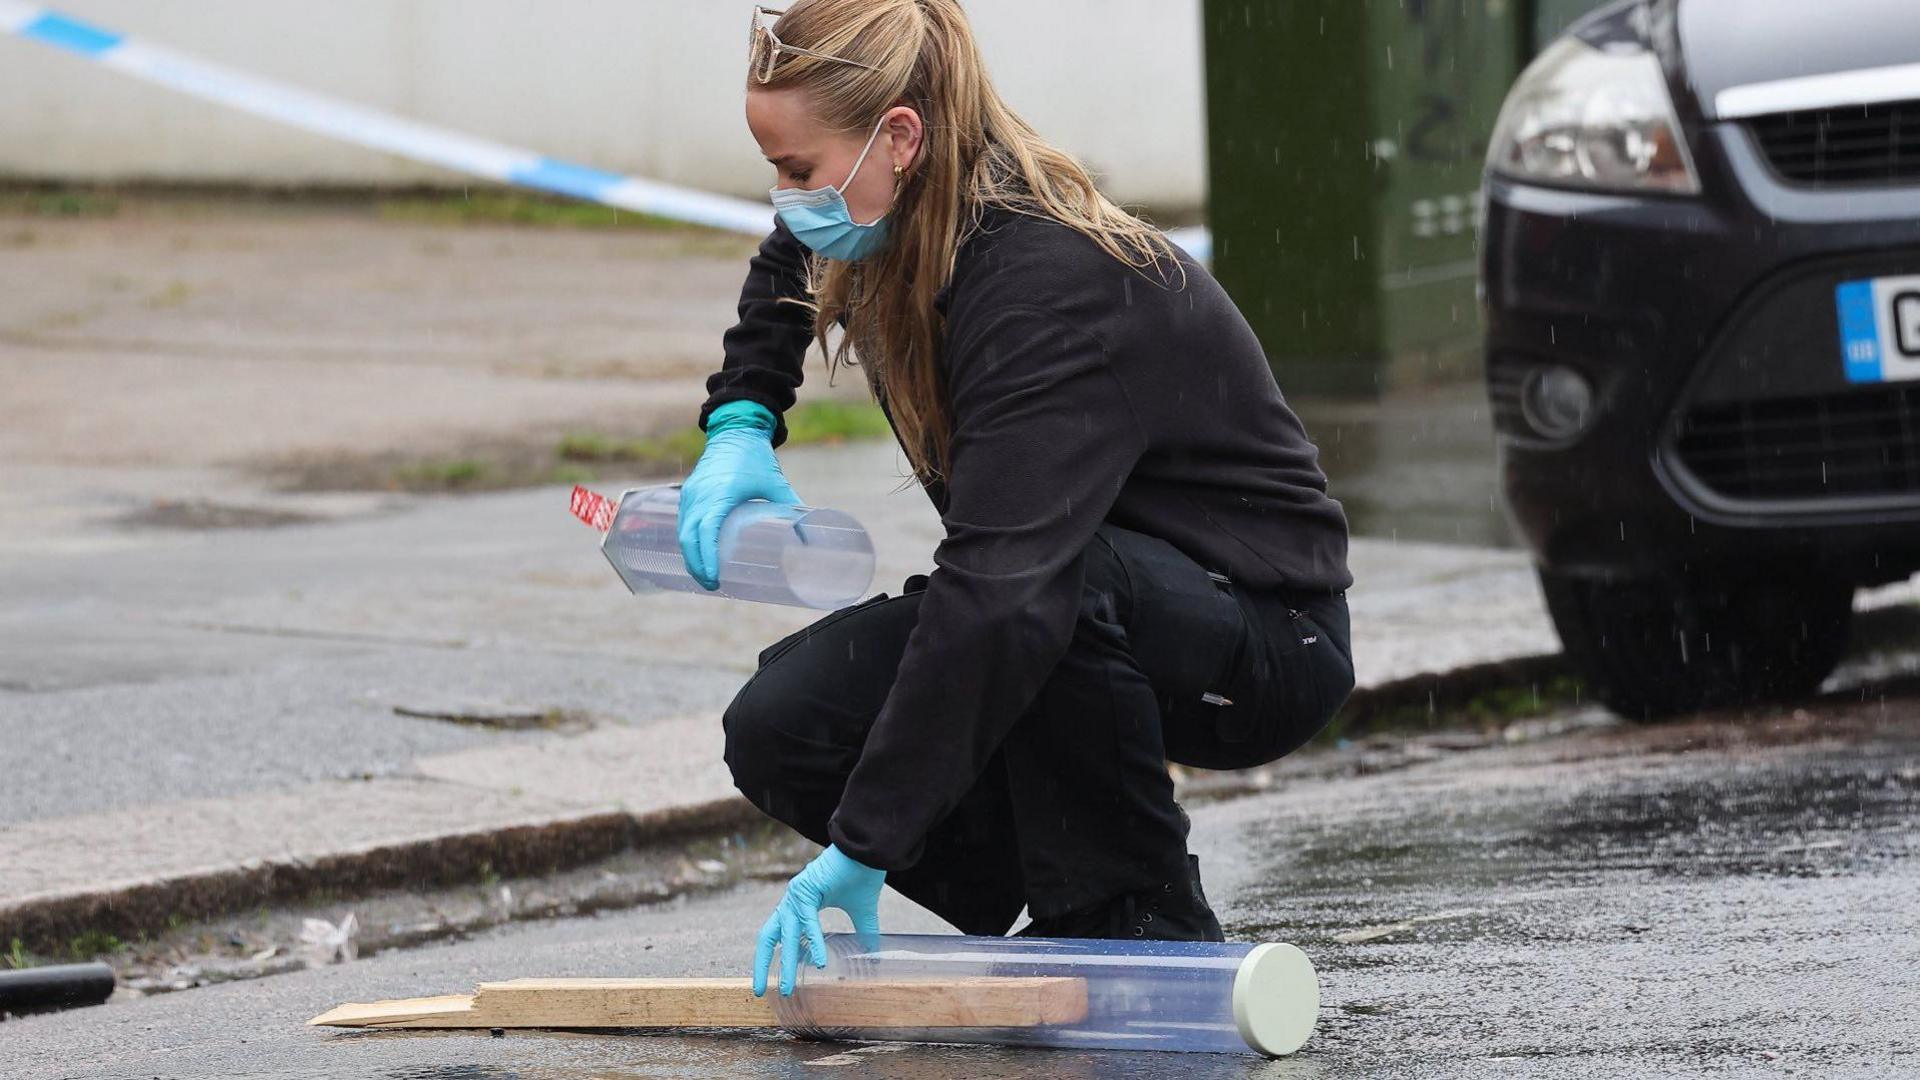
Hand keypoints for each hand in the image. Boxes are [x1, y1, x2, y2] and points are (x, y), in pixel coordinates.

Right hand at [678, 401, 800, 589]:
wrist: (735, 428)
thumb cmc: (755, 455)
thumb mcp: (775, 483)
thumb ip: (792, 507)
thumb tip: (809, 535)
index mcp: (720, 493)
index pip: (705, 531)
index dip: (706, 558)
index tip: (714, 579)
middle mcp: (700, 494)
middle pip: (688, 538)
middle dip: (696, 565)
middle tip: (712, 585)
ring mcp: (690, 493)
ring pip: (683, 531)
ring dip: (690, 555)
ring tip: (705, 576)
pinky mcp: (689, 492)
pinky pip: (683, 521)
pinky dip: (688, 540)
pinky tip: (697, 554)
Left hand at [753, 844, 883, 996]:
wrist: (870, 849)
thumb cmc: (862, 873)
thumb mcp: (861, 910)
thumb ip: (863, 932)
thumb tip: (872, 955)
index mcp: (801, 903)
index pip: (780, 934)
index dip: (774, 956)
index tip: (773, 981)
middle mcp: (794, 899)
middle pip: (769, 936)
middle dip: (762, 964)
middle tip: (757, 991)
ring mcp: (797, 893)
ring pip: (788, 934)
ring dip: (786, 963)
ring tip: (786, 988)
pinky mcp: (807, 889)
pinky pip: (808, 922)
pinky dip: (814, 943)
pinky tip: (821, 962)